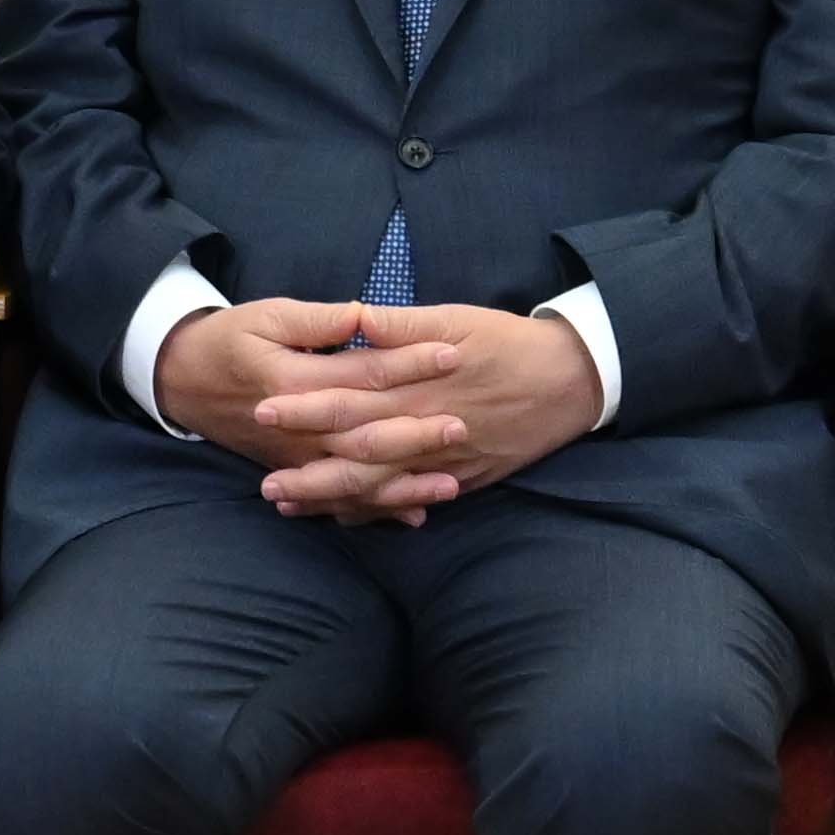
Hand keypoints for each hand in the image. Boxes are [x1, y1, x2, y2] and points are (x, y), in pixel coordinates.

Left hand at [166, 298, 600, 522]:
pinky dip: (378, 511)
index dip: (306, 408)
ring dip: (334, 498)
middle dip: (310, 471)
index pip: (351, 400)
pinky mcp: (463, 479)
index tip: (264, 410)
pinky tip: (343, 517)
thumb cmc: (509, 343)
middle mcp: (427, 431)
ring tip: (289, 506)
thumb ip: (402, 324)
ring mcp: (445, 463)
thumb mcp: (457, 320)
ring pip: (381, 488)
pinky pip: (412, 501)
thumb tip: (354, 317)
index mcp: (419, 387)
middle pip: (359, 455)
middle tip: (264, 483)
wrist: (571, 381)